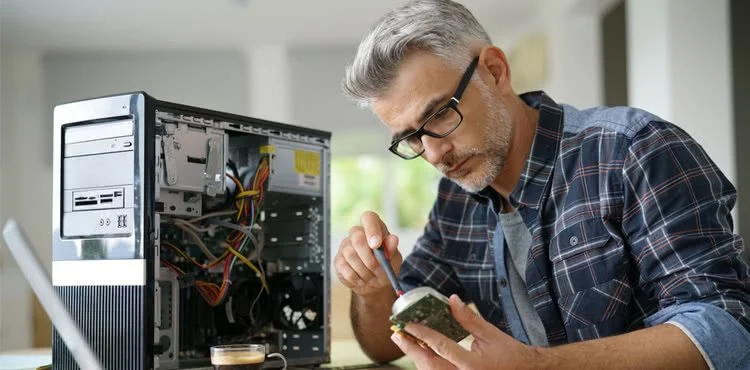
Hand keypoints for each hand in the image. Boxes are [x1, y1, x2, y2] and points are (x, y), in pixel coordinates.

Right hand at [334, 211, 402, 297]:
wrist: (376, 283)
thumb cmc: (385, 266)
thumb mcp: (394, 258)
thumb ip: (392, 249)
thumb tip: (393, 240)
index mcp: (374, 228)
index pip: (369, 218)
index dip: (371, 230)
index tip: (376, 245)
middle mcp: (357, 234)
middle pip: (357, 238)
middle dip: (369, 258)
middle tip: (376, 268)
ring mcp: (345, 246)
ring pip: (350, 255)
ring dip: (364, 270)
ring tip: (371, 276)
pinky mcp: (338, 260)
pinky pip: (345, 269)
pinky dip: (356, 278)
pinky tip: (362, 280)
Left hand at [391, 295, 541, 369]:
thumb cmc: (510, 354)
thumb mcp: (490, 334)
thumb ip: (468, 318)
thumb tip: (452, 300)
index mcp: (473, 364)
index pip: (441, 347)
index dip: (422, 334)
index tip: (408, 324)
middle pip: (429, 364)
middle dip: (411, 349)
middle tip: (397, 334)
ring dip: (417, 356)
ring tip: (406, 340)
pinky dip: (427, 362)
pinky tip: (421, 351)